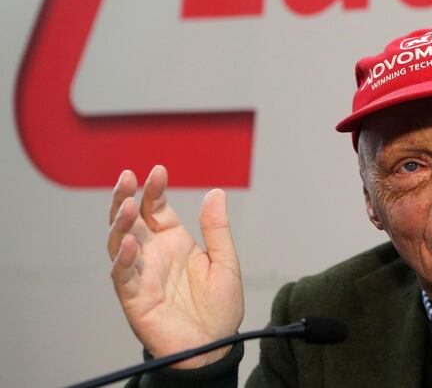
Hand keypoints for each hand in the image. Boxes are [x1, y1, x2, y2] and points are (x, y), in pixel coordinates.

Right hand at [107, 165, 243, 368]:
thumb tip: (216, 192)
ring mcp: (141, 274)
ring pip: (119, 242)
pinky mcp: (134, 297)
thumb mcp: (225, 262)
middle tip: (126, 178)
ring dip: (119, 223)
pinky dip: (124, 259)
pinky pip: (123, 275)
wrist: (213, 347)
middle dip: (124, 197)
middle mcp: (153, 254)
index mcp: (174, 241)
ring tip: (125, 204)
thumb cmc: (219, 309)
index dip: (153, 189)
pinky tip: (131, 244)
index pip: (156, 208)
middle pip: (130, 220)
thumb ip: (217, 229)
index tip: (157, 170)